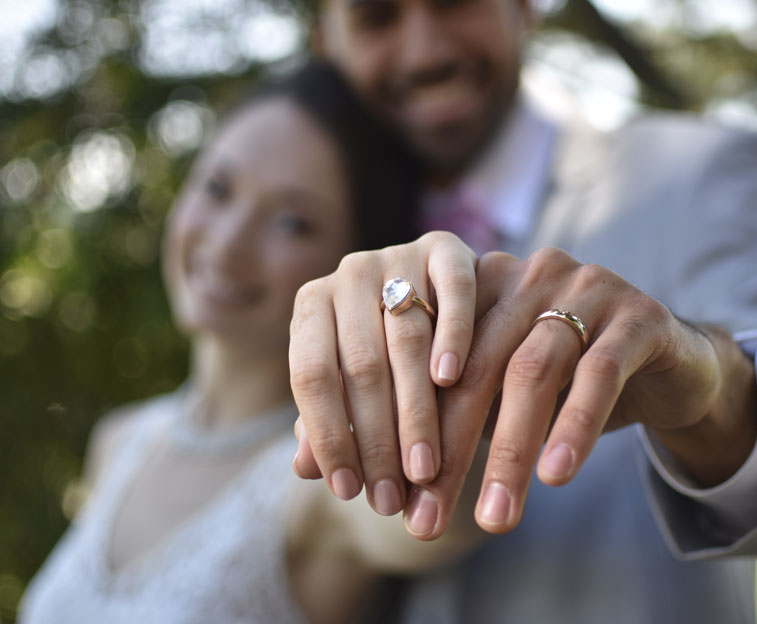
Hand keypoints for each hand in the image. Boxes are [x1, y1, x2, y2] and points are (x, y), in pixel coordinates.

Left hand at [289, 232, 477, 516]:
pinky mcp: (445, 246)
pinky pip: (451, 289)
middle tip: (391, 497)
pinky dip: (452, 333)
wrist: (439, 297)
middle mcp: (348, 274)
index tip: (347, 491)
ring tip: (424, 468)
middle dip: (376, 439)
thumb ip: (330, 421)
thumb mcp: (354, 389)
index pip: (310, 375)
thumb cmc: (388, 358)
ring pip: (405, 337)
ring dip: (415, 409)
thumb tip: (304, 467)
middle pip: (360, 364)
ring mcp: (397, 254)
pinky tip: (453, 379)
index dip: (327, 435)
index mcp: (312, 305)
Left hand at [408, 248, 756, 537]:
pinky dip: (574, 426)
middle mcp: (529, 273)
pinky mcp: (637, 313)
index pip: (434, 360)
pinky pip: (600, 372)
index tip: (401, 504)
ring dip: (510, 453)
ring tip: (495, 518)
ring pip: (533, 371)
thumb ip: (462, 422)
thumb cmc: (573, 384)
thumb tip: (404, 492)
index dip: (413, 434)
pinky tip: (556, 476)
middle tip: (429, 524)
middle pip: (477, 368)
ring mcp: (585, 286)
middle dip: (451, 453)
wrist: (670, 368)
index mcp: (485, 284)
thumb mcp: (509, 398)